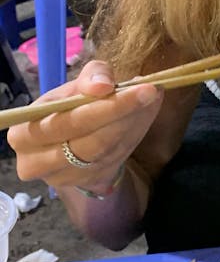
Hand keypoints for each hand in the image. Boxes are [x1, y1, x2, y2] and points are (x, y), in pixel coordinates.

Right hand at [9, 60, 162, 195]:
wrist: (70, 140)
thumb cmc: (69, 107)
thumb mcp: (76, 85)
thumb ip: (91, 77)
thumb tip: (103, 86)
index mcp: (24, 133)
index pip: (69, 122)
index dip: (106, 106)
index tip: (142, 88)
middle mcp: (37, 163)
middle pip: (91, 142)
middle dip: (126, 114)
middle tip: (153, 92)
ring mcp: (62, 179)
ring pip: (108, 153)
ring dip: (135, 124)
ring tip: (152, 100)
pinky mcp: (85, 185)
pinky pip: (117, 159)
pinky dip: (136, 134)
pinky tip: (146, 114)